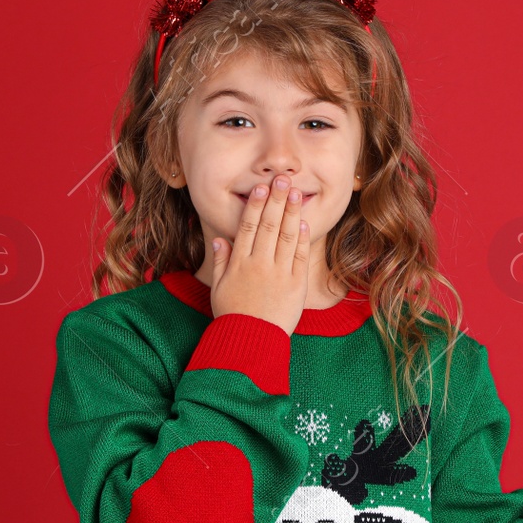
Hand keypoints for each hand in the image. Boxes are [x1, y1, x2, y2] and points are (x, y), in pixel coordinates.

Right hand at [210, 175, 310, 335]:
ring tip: (296, 193)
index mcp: (240, 263)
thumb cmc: (233, 315)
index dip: (255, 205)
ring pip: (286, 236)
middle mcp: (260, 264)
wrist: (251, 342)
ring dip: (291, 212)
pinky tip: (303, 222)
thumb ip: (222, 262)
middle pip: (269, 225)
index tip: (261, 188)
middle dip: (276, 200)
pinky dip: (301, 239)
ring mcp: (279, 273)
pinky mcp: (296, 285)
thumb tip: (221, 239)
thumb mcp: (219, 288)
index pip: (249, 227)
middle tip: (283, 179)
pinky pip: (300, 257)